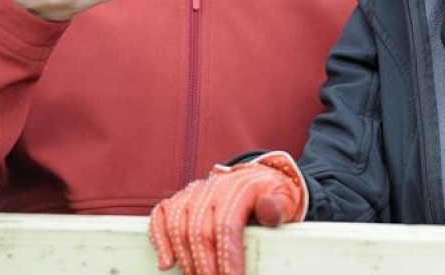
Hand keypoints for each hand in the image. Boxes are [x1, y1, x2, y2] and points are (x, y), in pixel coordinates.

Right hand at [149, 152, 307, 274]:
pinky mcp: (180, 200)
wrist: (257, 179)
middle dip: (205, 265)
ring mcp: (193, 193)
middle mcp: (211, 188)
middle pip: (199, 230)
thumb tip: (269, 212)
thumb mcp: (285, 198)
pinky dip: (159, 239)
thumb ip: (278, 206)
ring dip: (185, 259)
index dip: (227, 256)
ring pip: (178, 225)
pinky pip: (161, 216)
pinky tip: (166, 263)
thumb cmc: (270, 195)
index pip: (226, 224)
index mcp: (238, 189)